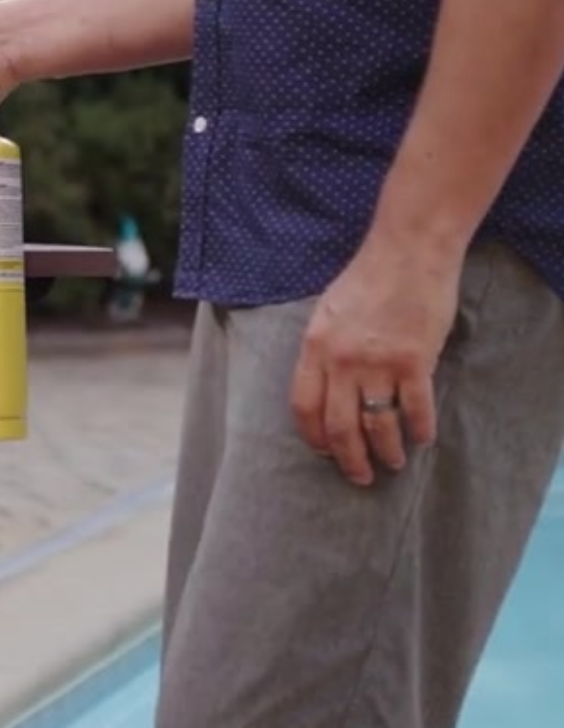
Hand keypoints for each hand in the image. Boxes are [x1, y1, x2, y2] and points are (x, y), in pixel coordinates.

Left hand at [290, 238, 462, 485]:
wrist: (408, 251)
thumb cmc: (367, 279)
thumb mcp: (326, 313)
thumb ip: (323, 351)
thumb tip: (325, 388)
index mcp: (314, 349)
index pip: (304, 407)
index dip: (314, 437)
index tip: (325, 452)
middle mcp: (341, 361)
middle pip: (339, 426)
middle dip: (349, 459)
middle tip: (360, 476)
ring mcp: (378, 362)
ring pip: (378, 424)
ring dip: (386, 450)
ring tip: (393, 463)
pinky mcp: (414, 360)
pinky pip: (415, 407)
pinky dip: (420, 429)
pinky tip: (422, 439)